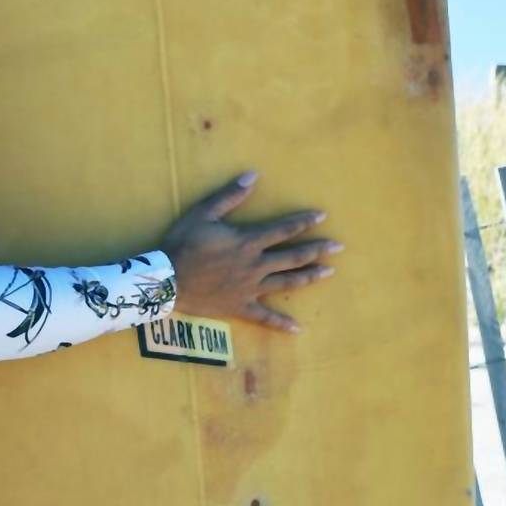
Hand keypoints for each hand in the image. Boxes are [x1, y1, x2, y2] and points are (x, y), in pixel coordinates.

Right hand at [161, 170, 341, 334]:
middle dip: (318, 249)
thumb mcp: (203, 213)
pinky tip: (297, 328)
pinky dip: (281, 323)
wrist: (166, 281)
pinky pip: (265, 317)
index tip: (322, 216)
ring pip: (286, 282)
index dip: (305, 221)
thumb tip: (253, 176)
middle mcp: (255, 265)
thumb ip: (229, 196)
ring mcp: (250, 288)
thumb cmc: (181, 244)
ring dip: (309, 276)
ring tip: (329, 272)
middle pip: (294, 256)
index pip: (284, 229)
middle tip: (339, 247)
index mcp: (248, 241)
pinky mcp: (240, 307)